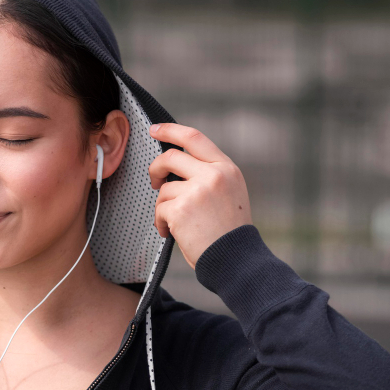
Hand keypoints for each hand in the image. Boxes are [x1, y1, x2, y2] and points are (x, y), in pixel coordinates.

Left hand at [148, 123, 252, 268]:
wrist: (236, 259)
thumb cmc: (229, 232)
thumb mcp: (229, 193)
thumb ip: (209, 176)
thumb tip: (175, 168)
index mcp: (227, 168)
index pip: (194, 138)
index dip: (171, 130)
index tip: (155, 129)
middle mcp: (213, 174)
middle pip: (171, 156)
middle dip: (156, 168)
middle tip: (153, 181)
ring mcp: (197, 190)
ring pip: (164, 189)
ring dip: (163, 207)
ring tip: (174, 224)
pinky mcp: (181, 208)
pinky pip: (159, 209)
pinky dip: (160, 223)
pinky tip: (171, 233)